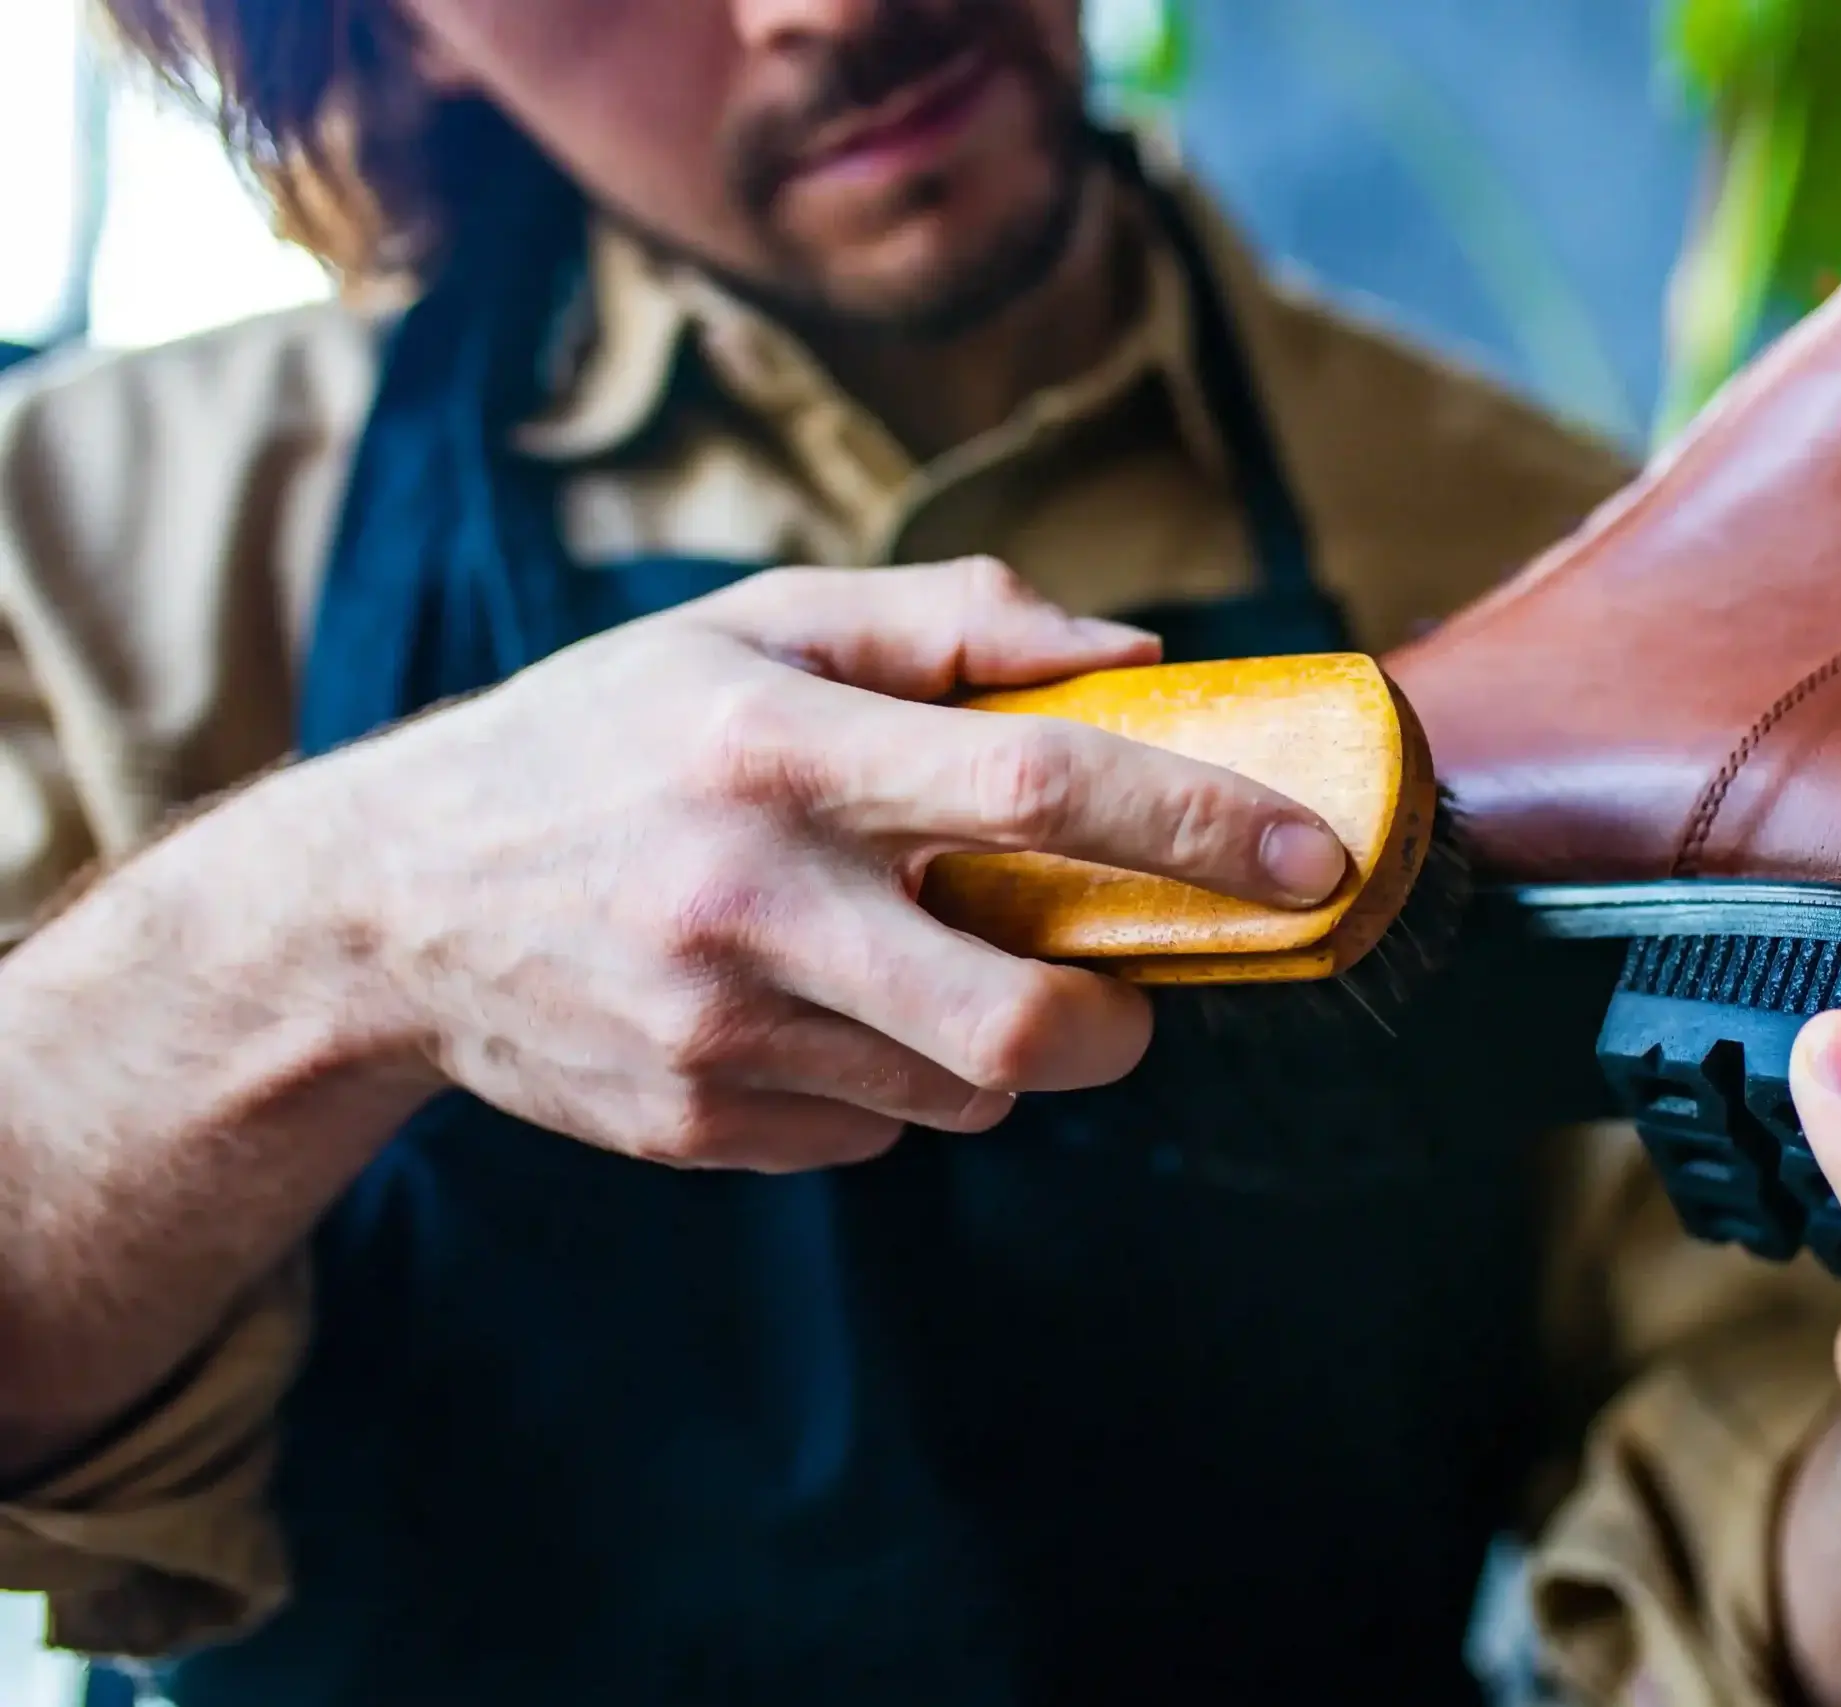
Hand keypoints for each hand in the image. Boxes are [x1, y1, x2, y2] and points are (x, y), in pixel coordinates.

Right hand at [320, 559, 1348, 1170]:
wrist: (387, 902)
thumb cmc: (602, 736)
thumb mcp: (755, 631)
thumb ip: (950, 622)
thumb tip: (1133, 655)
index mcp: (771, 747)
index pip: (1029, 788)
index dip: (1191, 827)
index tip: (1307, 857)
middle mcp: (743, 900)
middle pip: (1019, 1011)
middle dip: (1121, 1016)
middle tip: (1126, 984)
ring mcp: (712, 1035)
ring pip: (962, 1089)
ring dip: (995, 1040)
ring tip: (907, 960)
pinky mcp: (692, 1128)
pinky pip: (874, 1134)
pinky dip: (892, 1082)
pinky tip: (815, 1011)